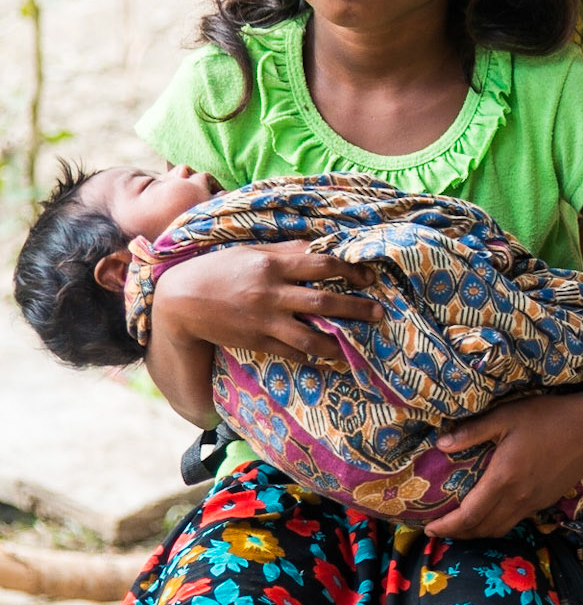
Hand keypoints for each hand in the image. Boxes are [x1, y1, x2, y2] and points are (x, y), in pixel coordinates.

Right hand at [154, 243, 382, 367]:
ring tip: (355, 347)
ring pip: (310, 337)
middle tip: (378, 313)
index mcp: (271, 265)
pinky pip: (291, 353)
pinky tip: (328, 357)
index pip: (321, 265)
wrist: (182, 300)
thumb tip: (320, 247)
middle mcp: (271, 294)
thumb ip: (286, 251)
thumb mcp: (251, 253)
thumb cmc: (218, 269)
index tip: (369, 276)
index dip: (350, 270)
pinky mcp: (257, 342)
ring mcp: (264, 322)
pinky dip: (311, 357)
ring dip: (338, 343)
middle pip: (323, 303)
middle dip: (355, 308)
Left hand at [424, 395, 582, 539]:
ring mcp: (534, 502)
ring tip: (462, 526)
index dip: (448, 527)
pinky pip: (516, 520)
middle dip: (458, 534)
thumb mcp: (506, 416)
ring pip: (500, 529)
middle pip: (482, 529)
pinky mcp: (545, 501)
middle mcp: (518, 497)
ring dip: (478, 532)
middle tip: (440, 529)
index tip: (430, 528)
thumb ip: (472, 432)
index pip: (469, 516)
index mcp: (503, 478)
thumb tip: (441, 445)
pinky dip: (497, 523)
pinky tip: (492, 512)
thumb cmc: (548, 417)